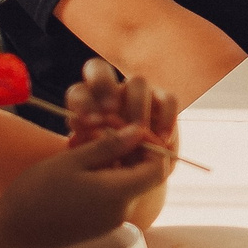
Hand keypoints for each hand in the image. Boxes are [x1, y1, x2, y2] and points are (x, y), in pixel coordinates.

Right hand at [0, 129, 171, 247]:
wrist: (11, 234)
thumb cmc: (36, 193)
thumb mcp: (73, 161)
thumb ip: (109, 146)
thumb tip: (138, 131)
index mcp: (118, 194)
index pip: (158, 168)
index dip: (150, 146)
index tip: (127, 129)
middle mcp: (122, 212)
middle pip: (142, 176)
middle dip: (127, 151)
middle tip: (99, 133)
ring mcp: (111, 222)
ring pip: (126, 185)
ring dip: (112, 164)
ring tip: (82, 147)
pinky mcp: (99, 227)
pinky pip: (112, 198)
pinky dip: (103, 180)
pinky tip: (78, 169)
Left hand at [65, 59, 179, 169]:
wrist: (138, 177)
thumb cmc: (110, 167)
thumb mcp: (95, 159)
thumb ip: (87, 143)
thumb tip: (78, 125)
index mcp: (87, 103)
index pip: (79, 92)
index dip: (83, 104)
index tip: (91, 124)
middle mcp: (110, 91)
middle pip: (100, 70)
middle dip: (104, 88)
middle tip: (110, 114)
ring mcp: (138, 94)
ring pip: (137, 82)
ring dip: (137, 106)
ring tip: (139, 133)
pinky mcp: (163, 102)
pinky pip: (169, 99)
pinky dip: (166, 119)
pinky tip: (162, 141)